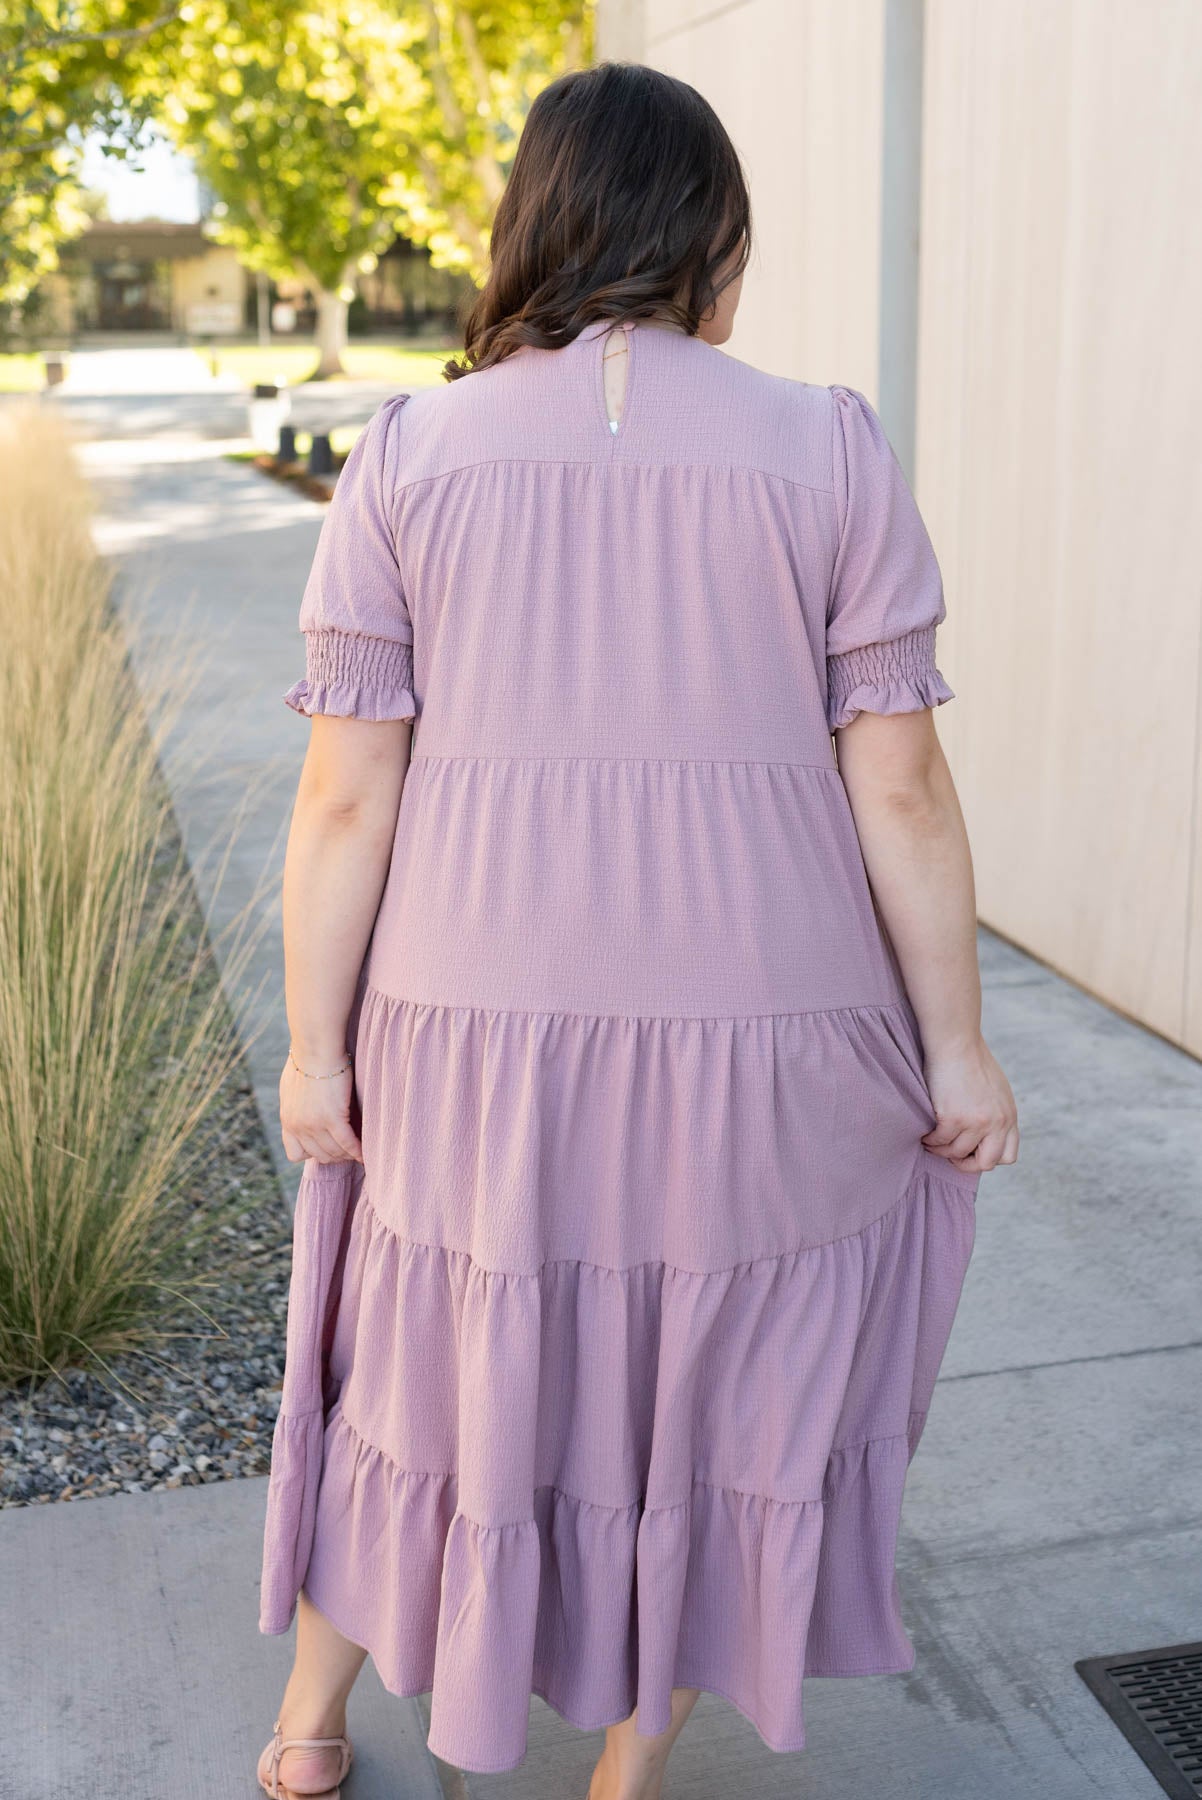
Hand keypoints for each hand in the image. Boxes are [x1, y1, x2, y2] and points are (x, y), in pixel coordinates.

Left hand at [279, 1050, 362, 1164]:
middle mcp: (298, 1127)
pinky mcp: (332, 1118)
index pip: (296, 1154)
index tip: (325, 1146)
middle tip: (348, 1150)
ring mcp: (314, 1125)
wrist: (314, 1049)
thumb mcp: (291, 1088)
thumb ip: (296, 1105)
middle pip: (319, 1155)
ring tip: (358, 1150)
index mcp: (287, 1120)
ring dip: (347, 1154)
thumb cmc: (305, 1060)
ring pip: (334, 1152)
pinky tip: (365, 1152)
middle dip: (335, 1155)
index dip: (312, 1153)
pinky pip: (347, 1143)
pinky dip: (357, 1150)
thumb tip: (303, 1108)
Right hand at [921, 1034, 1017, 1175]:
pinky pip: (939, 1141)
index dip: (988, 1158)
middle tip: (951, 1155)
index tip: (971, 1151)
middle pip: (986, 1163)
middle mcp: (997, 1123)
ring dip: (942, 1150)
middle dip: (966, 1164)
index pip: (1008, 1156)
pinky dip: (930, 1140)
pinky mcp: (953, 1118)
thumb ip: (996, 1113)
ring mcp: (976, 1122)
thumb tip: (984, 1134)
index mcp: (1009, 1116)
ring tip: (932, 1141)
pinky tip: (925, 1133)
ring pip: (956, 1153)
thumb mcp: (996, 1090)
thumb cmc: (971, 1059)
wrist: (956, 1042)